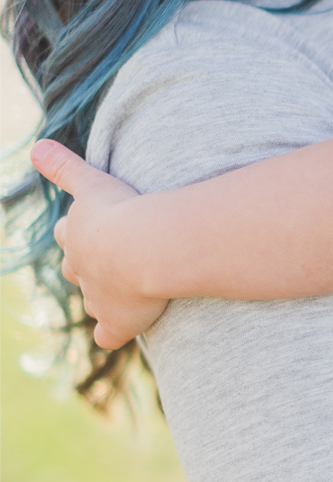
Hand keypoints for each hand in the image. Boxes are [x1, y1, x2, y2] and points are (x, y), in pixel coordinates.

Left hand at [28, 141, 161, 349]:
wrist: (147, 247)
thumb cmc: (124, 211)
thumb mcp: (92, 183)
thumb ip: (64, 166)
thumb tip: (35, 145)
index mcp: (78, 235)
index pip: (69, 234)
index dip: (77, 234)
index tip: (88, 233)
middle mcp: (82, 268)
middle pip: (73, 269)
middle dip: (83, 267)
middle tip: (103, 263)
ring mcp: (98, 297)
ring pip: (91, 301)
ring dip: (99, 299)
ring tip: (117, 297)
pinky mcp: (118, 320)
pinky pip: (109, 334)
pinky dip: (111, 335)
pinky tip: (114, 335)